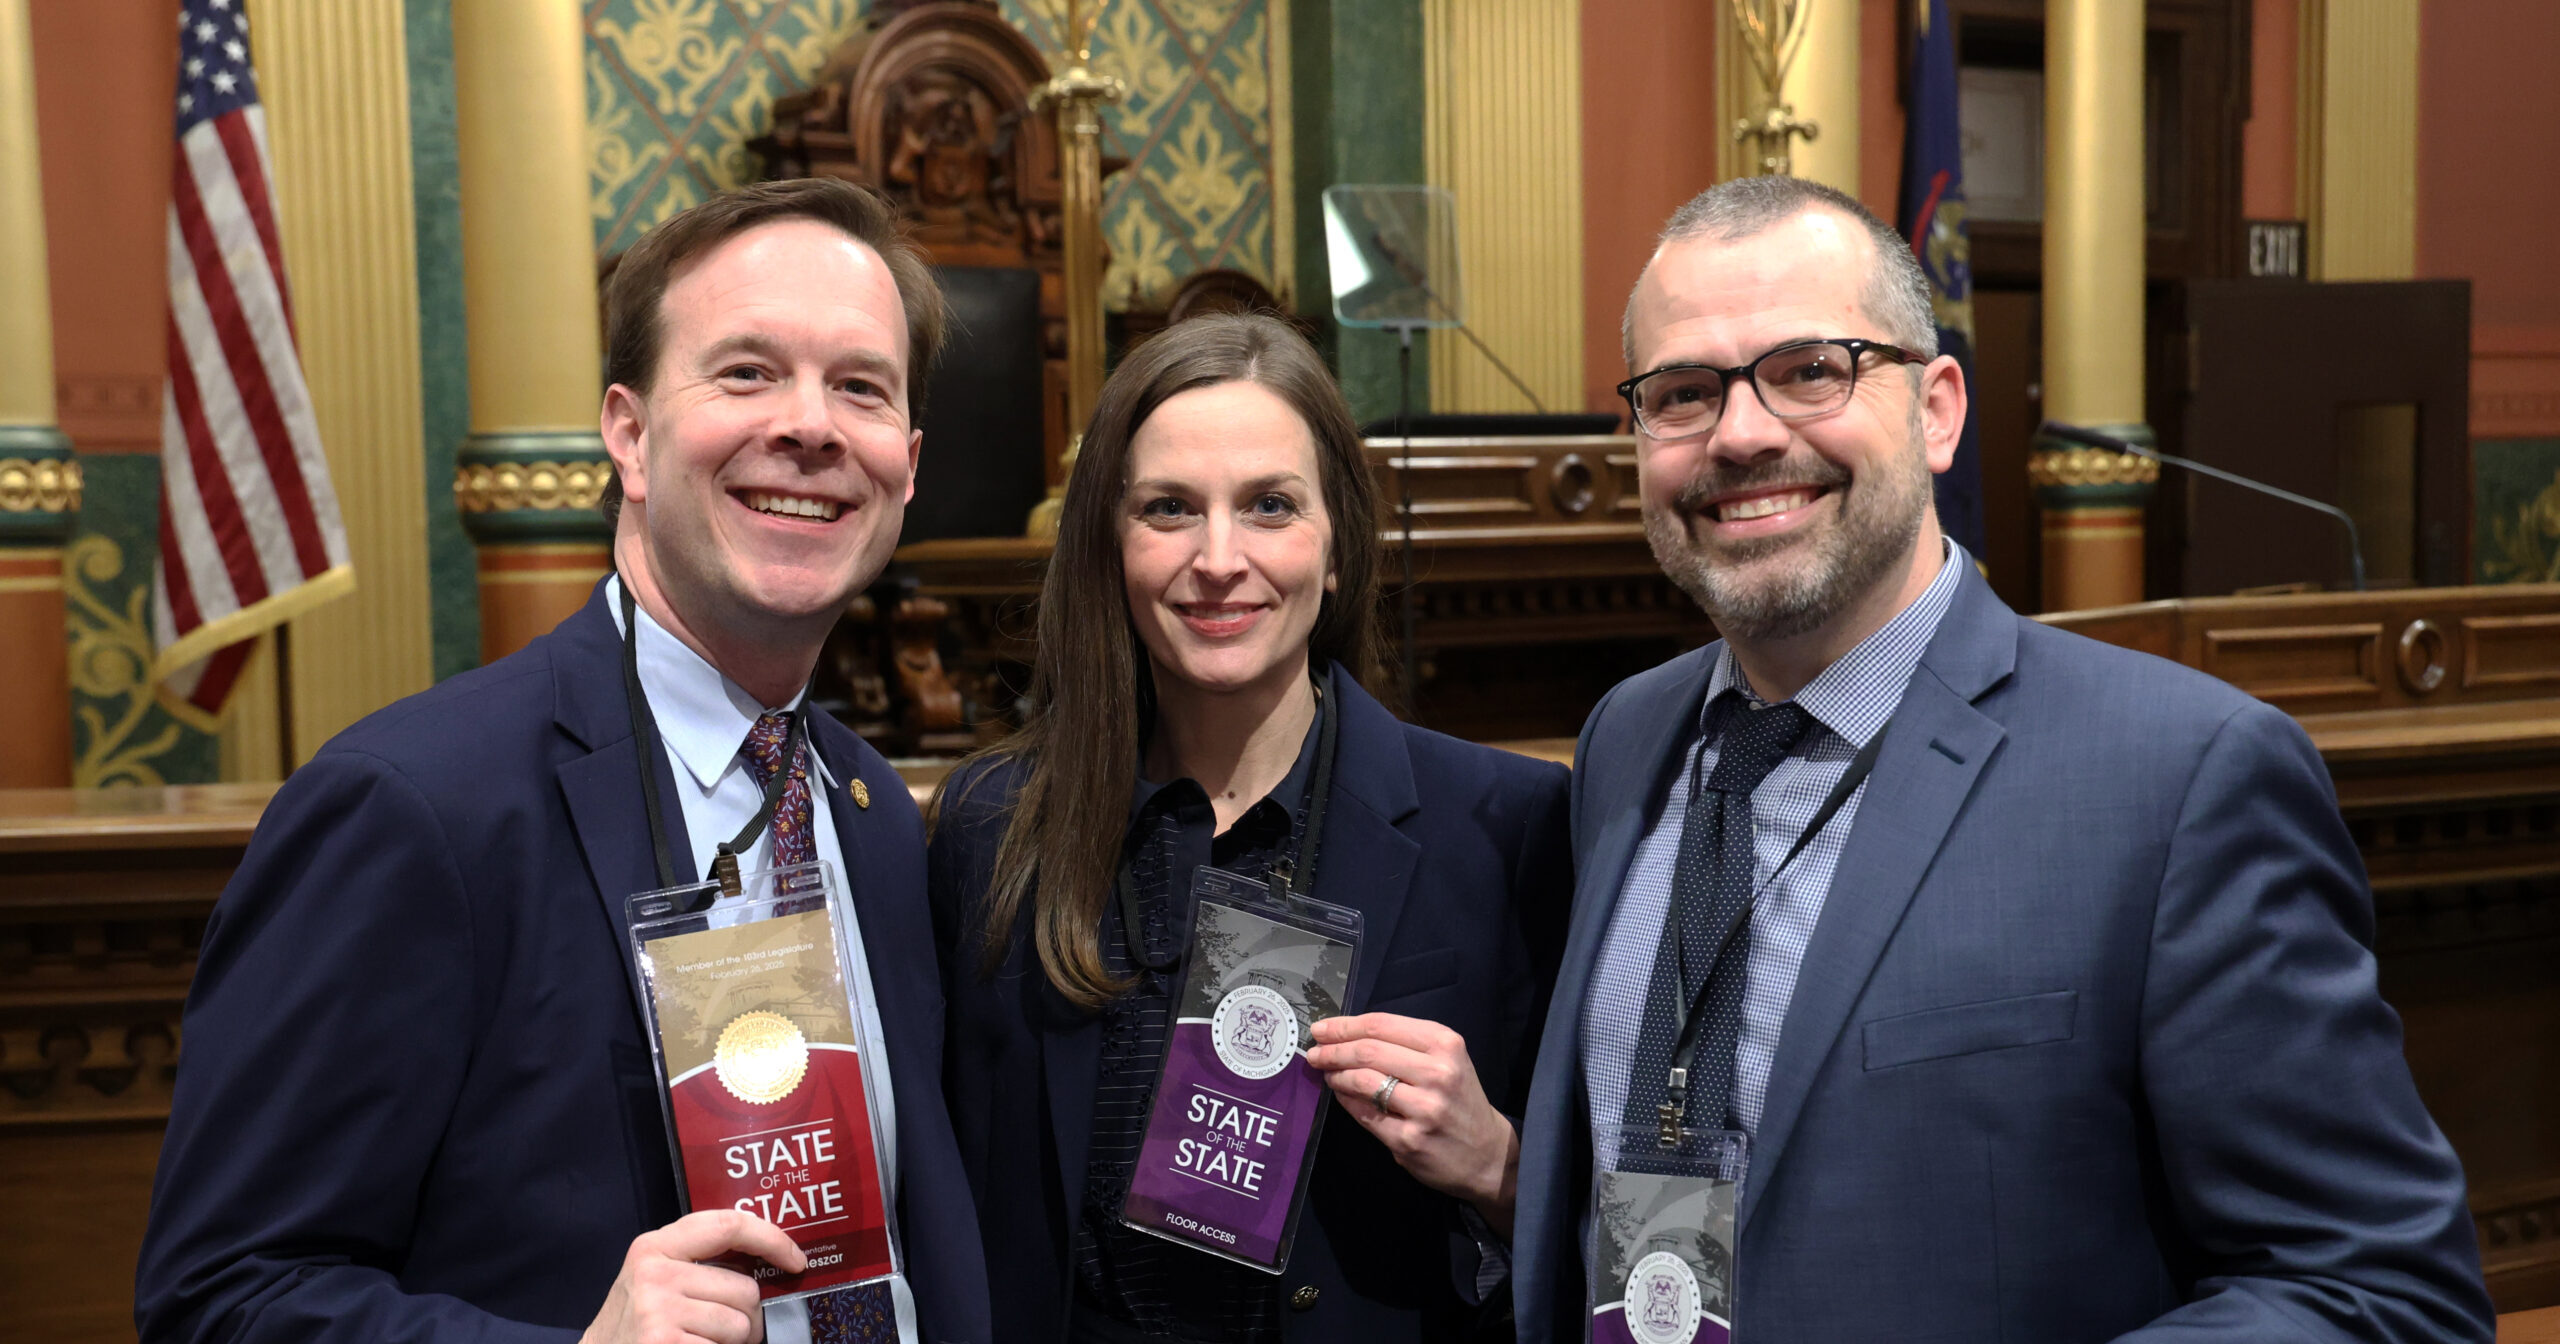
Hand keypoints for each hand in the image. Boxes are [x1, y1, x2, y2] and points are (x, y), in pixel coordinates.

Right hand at [580, 1208, 805, 1343]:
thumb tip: (774, 1257)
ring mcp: (658, 1312)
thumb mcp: (656, 1279)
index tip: (796, 1260)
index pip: (728, 1224)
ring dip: (734, 1342)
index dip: (772, 1239)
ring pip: (740, 1325)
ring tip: (703, 1342)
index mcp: (655, 1247)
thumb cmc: (636, 1322)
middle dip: (747, 1316)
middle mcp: (655, 1274)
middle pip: (744, 1290)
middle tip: (722, 1330)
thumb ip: (700, 1261)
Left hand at [1307, 1012, 1519, 1237]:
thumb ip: (1404, 1045)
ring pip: (1364, 1082)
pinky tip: (1341, 1095)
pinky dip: (1346, 1102)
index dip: (1344, 1025)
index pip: (1382, 1025)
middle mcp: (1438, 1072)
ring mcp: (1424, 1108)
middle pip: (1369, 1050)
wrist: (1487, 1154)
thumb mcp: (1446, 1061)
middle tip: (1314, 1052)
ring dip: (1337, 1075)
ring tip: (1327, 1073)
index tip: (1322, 1029)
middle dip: (1334, 1049)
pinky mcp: (1410, 1139)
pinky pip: (1365, 1114)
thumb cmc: (1459, 1099)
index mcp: (1445, 1044)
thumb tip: (1346, 1036)